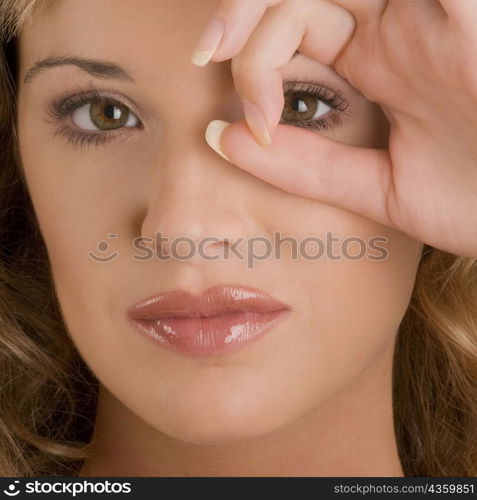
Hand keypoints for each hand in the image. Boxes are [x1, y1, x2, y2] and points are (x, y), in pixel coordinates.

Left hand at [191, 0, 476, 257]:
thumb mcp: (378, 188)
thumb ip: (306, 166)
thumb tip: (223, 139)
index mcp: (380, 62)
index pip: (295, 27)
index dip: (250, 58)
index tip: (244, 123)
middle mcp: (401, 24)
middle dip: (247, 10)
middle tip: (211, 52)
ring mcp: (434, 12)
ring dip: (276, 0)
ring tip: (230, 41)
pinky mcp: (466, 13)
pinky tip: (290, 12)